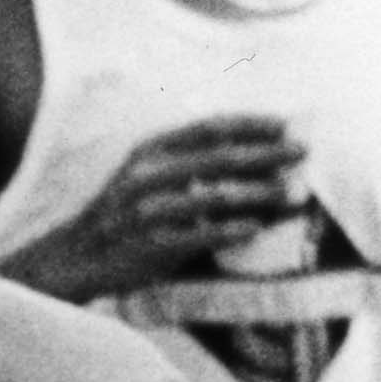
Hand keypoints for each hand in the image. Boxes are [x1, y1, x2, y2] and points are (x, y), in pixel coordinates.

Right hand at [18, 115, 307, 302]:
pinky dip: (230, 230)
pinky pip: (198, 235)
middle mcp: (146, 174)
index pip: (209, 128)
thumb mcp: (147, 175)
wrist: (75, 257)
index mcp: (150, 150)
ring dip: (259, 193)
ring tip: (294, 193)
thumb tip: (259, 156)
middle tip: (305, 151)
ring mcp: (146, 210)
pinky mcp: (148, 245)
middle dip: (267, 153)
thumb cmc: (125, 214)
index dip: (252, 124)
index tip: (289, 125)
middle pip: (219, 158)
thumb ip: (191, 163)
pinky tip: (257, 228)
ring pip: (213, 196)